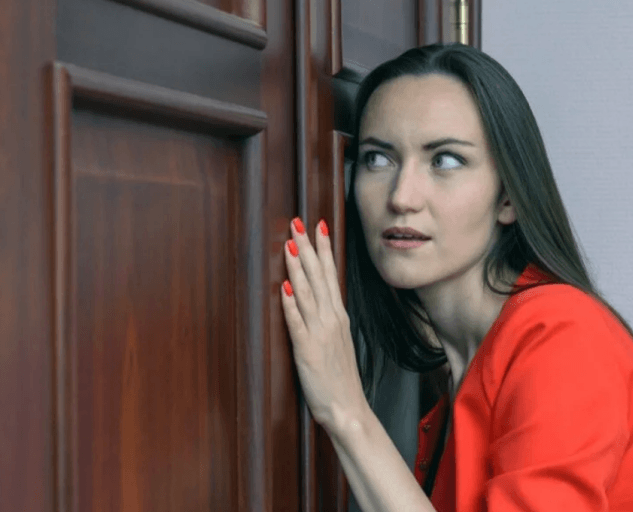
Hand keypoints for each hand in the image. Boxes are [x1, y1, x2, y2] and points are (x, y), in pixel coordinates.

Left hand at [280, 217, 368, 434]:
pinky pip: (296, 323)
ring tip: (290, 244)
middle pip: (318, 277)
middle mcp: (331, 320)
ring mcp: (320, 334)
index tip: (318, 225)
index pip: (330, 274)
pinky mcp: (307, 351)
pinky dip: (290, 304)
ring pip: (307, 293)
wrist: (349, 410)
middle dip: (308, 248)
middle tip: (299, 222)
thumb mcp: (338, 341)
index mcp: (338, 316)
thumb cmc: (341, 379)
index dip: (323, 249)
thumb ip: (329, 319)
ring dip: (297, 268)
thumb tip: (318, 298)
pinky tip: (283, 288)